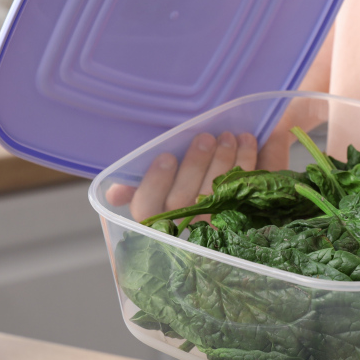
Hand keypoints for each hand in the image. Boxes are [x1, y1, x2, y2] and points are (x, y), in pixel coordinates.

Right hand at [105, 131, 257, 221]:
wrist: (219, 190)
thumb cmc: (176, 184)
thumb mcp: (152, 187)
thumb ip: (134, 189)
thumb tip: (112, 193)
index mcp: (154, 217)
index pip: (147, 209)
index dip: (155, 183)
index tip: (166, 156)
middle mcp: (183, 224)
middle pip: (186, 199)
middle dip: (196, 165)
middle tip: (204, 137)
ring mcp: (213, 221)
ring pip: (217, 194)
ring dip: (224, 160)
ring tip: (226, 136)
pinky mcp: (242, 213)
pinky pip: (244, 189)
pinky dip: (247, 162)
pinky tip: (246, 141)